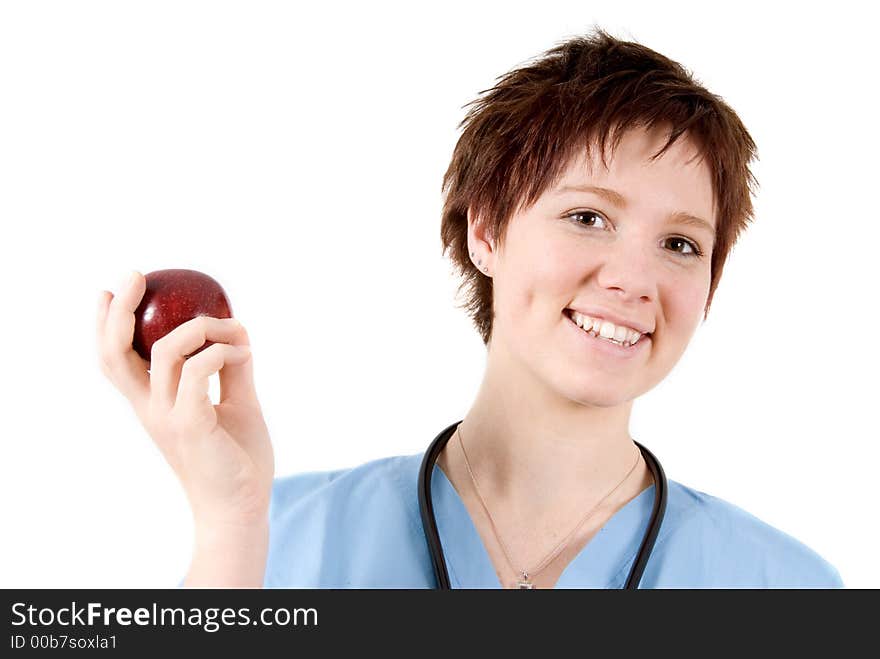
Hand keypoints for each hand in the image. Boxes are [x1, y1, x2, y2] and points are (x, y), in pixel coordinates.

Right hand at [96, 271, 274, 529]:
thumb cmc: (237, 458)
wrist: (242, 506)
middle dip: (118, 310)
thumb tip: (238, 334)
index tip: (109, 290)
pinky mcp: (191, 425)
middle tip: (134, 276)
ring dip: (202, 328)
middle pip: (115, 353)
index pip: (115, 359)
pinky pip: (198, 372)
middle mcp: (151, 408)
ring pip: (166, 352)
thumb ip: (230, 370)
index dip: (105, 324)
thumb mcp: (235, 404)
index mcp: (153, 403)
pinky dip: (221, 352)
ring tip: (234, 329)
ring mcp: (167, 416)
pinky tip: (243, 352)